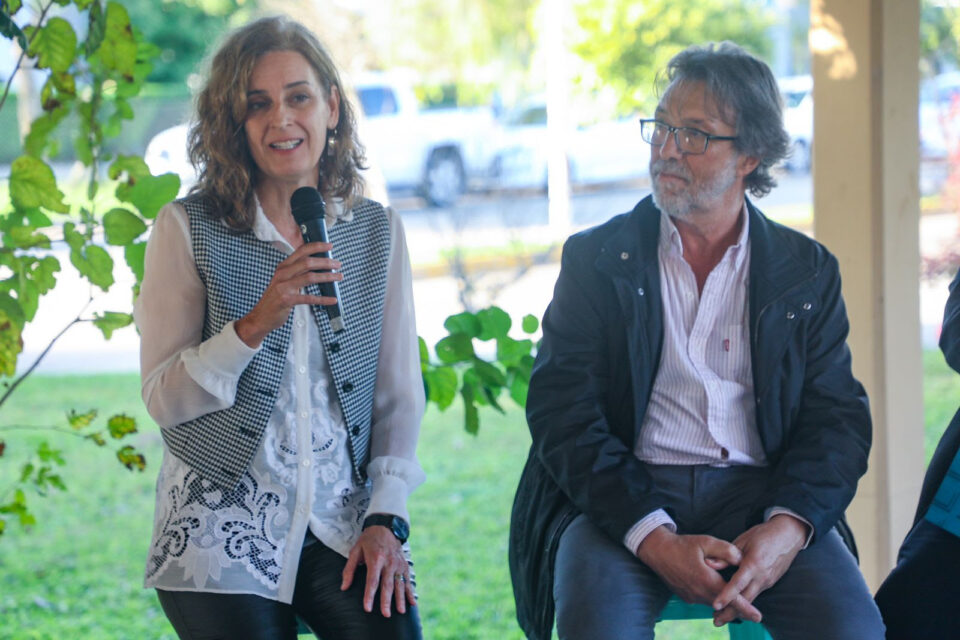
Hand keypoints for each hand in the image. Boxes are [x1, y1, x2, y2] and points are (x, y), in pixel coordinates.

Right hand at [234, 241, 342, 347]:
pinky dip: (323, 299)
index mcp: (283, 267)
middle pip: (307, 262)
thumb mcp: (284, 281)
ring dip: (327, 276)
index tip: (330, 246)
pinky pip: (308, 298)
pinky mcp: (286, 300)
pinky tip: (333, 300)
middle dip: (325, 262)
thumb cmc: (276, 299)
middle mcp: (282, 274)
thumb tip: (319, 265)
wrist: (261, 317)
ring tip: (339, 277)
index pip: (301, 251)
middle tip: (338, 264)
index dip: (317, 247)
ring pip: (310, 277)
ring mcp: (283, 287)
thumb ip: (297, 272)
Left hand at [341, 525, 415, 616]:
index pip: (372, 580)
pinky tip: (412, 603)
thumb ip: (349, 569)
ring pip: (400, 584)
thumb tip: (344, 587)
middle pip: (387, 584)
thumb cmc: (368, 540)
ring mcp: (398, 564)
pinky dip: (410, 592)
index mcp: (376, 558)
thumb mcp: (355, 550)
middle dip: (387, 600)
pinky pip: (408, 580)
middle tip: (386, 614)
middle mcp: (389, 562)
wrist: (386, 527)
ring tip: (400, 612)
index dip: (369, 595)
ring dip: (400, 598)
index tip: (367, 608)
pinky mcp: (405, 565)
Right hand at [636, 526, 760, 623]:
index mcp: (706, 580)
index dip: (745, 608)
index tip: (758, 617)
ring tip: (733, 597)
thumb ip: (726, 550)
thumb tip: (742, 560)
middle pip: (724, 604)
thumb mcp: (706, 542)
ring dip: (723, 601)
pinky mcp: (686, 597)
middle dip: (738, 608)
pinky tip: (710, 586)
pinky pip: (703, 599)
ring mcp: (691, 597)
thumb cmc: (682, 545)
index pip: (730, 597)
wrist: (657, 551)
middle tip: (754, 614)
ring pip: (713, 602)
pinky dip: (711, 596)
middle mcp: (699, 592)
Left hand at [711, 514, 807, 626]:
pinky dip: (745, 602)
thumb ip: (726, 555)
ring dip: (738, 610)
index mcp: (754, 564)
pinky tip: (736, 606)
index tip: (715, 605)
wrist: (789, 535)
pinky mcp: (770, 582)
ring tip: (722, 617)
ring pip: (751, 599)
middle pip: (745, 599)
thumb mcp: (743, 540)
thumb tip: (709, 564)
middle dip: (731, 612)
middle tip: (716, 621)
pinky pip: (756, 594)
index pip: (738, 583)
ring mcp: (768, 581)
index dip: (726, 595)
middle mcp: (762, 576)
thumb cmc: (763, 535)